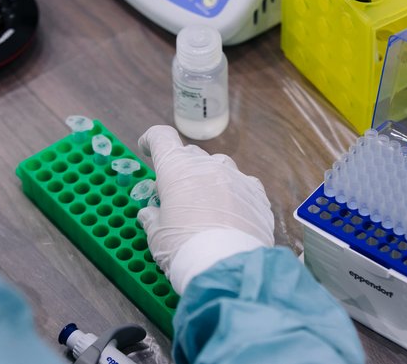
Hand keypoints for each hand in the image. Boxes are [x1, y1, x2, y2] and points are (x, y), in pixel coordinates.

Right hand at [137, 125, 273, 292]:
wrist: (226, 268)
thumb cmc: (183, 249)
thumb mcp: (157, 236)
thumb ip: (152, 219)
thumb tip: (149, 214)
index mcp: (177, 169)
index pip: (161, 138)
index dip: (152, 140)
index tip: (148, 148)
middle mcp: (208, 165)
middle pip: (191, 156)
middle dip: (182, 170)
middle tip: (178, 195)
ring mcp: (236, 177)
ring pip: (220, 168)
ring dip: (210, 180)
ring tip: (207, 207)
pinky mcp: (257, 194)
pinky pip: (243, 186)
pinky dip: (235, 195)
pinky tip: (232, 215)